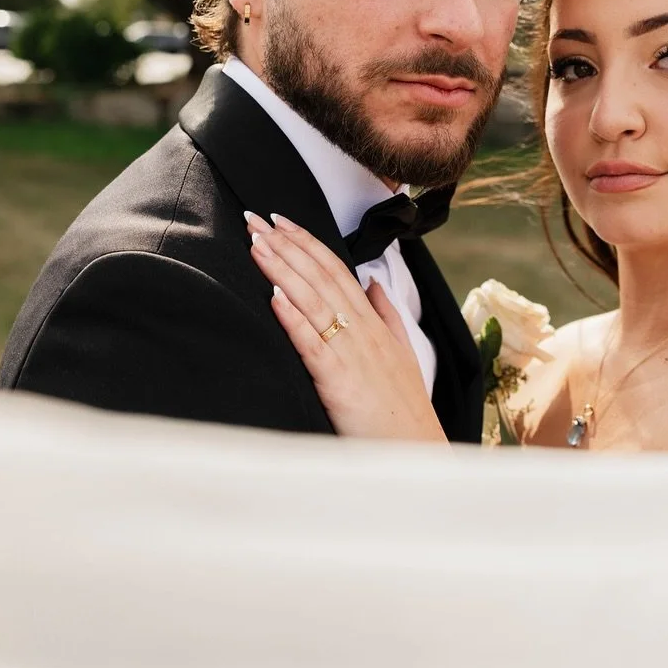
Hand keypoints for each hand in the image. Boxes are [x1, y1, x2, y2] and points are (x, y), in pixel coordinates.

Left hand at [246, 213, 447, 442]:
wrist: (414, 449)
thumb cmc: (403, 407)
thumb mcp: (403, 354)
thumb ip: (387, 316)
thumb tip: (373, 285)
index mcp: (372, 322)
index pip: (336, 270)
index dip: (307, 242)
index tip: (279, 220)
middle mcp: (362, 330)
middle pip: (320, 276)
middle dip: (285, 245)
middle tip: (254, 218)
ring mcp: (351, 353)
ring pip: (313, 301)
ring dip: (282, 270)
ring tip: (256, 245)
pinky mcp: (338, 380)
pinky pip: (312, 344)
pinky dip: (293, 319)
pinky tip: (274, 298)